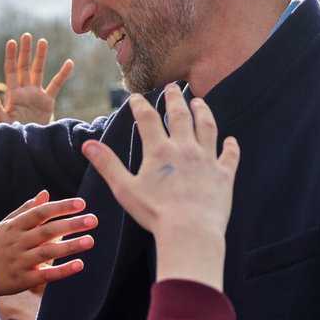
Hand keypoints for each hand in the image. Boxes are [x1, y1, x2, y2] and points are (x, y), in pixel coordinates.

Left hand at [0, 34, 71, 125]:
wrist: (29, 144)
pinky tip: (69, 63)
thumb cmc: (13, 133)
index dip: (11, 57)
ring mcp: (36, 94)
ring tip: (42, 41)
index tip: (11, 42)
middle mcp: (24, 90)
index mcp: (13, 94)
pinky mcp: (48, 101)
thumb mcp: (3, 122)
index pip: (11, 70)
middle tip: (27, 35)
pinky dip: (63, 74)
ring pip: (39, 71)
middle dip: (25, 51)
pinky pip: (56, 85)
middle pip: (24, 67)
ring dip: (40, 56)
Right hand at [0, 191, 97, 295]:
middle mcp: (18, 242)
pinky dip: (62, 270)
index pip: (41, 213)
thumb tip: (46, 193)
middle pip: (48, 231)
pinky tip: (79, 265)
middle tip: (93, 219)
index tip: (81, 203)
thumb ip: (27, 210)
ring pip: (48, 252)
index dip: (61, 207)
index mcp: (15, 226)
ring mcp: (20, 261)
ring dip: (70, 246)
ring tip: (91, 240)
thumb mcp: (7, 225)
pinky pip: (45, 275)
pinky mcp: (23, 280)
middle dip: (71, 224)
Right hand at [82, 86, 239, 287]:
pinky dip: (231, 147)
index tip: (136, 97)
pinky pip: (230, 156)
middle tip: (173, 87)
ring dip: (203, 112)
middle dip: (175, 99)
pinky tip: (231, 140)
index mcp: (159, 151)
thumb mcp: (125, 189)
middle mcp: (185, 149)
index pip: (148, 119)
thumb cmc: (154, 213)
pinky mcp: (224, 175)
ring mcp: (207, 160)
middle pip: (181, 115)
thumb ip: (107, 164)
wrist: (190, 232)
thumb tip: (87, 145)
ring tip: (199, 102)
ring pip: (207, 128)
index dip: (140, 105)